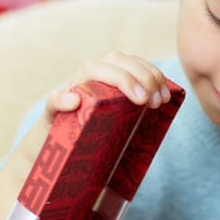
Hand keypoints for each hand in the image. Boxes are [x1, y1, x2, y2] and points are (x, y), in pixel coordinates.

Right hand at [6, 52, 171, 177]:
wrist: (54, 160)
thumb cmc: (94, 142)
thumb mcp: (118, 127)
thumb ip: (137, 116)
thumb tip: (168, 108)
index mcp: (108, 80)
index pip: (132, 62)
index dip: (151, 73)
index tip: (165, 98)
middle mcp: (89, 80)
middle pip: (116, 60)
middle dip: (141, 75)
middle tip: (155, 102)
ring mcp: (69, 92)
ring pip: (90, 70)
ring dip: (118, 79)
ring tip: (138, 100)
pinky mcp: (51, 113)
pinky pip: (54, 100)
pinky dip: (63, 99)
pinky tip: (75, 102)